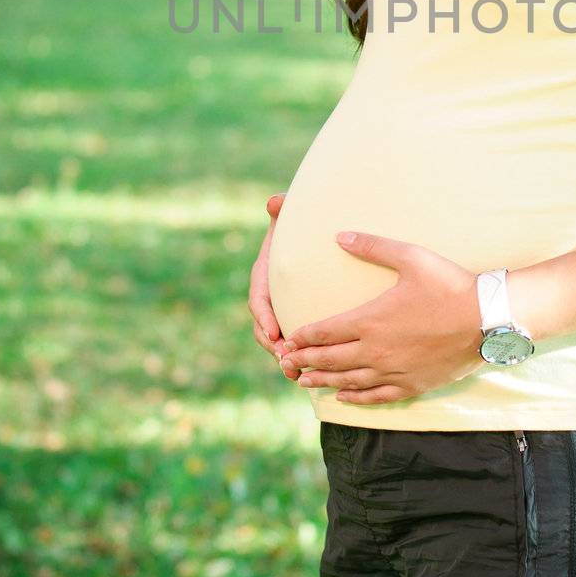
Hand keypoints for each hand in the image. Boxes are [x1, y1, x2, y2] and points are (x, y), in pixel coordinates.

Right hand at [247, 192, 301, 379]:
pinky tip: (311, 376)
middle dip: (272, 346)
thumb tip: (275, 201)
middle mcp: (271, 298)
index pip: (259, 298)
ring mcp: (283, 312)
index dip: (263, 316)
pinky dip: (300, 359)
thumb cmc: (302, 229)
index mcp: (265, 276)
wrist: (316, 240)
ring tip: (295, 374)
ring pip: (278, 341)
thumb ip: (284, 210)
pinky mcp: (297, 321)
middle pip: (265, 327)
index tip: (272, 330)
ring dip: (285, 359)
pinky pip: (295, 344)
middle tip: (285, 359)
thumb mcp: (291, 219)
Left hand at [281, 230, 482, 403]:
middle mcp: (376, 351)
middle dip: (306, 360)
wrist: (486, 319)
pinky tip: (343, 398)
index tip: (288, 338)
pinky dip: (355, 399)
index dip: (304, 336)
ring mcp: (393, 371)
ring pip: (348, 382)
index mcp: (370, 320)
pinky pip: (376, 397)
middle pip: (330, 359)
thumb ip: (372, 246)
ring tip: (304, 382)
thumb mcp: (410, 257)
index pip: (326, 331)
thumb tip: (339, 235)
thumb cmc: (449, 285)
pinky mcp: (411, 384)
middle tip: (286, 362)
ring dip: (323, 382)